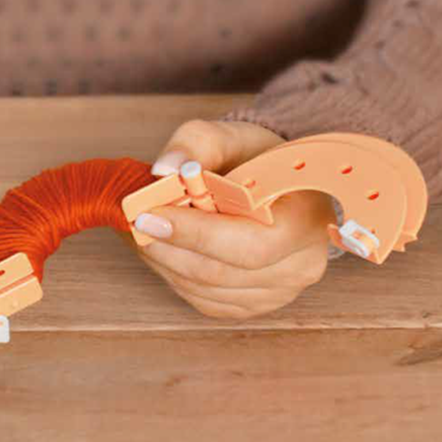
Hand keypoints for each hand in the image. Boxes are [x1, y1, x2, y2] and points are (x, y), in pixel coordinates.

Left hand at [135, 120, 333, 318]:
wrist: (268, 184)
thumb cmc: (252, 160)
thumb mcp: (227, 137)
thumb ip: (195, 144)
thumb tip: (164, 169)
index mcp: (307, 221)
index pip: (251, 245)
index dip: (195, 234)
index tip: (150, 215)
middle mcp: (301, 265)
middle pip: (222, 273)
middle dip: (169, 248)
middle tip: (134, 223)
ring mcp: (279, 292)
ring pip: (206, 289)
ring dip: (164, 261)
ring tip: (142, 230)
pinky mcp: (252, 305)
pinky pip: (203, 300)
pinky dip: (173, 275)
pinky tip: (163, 248)